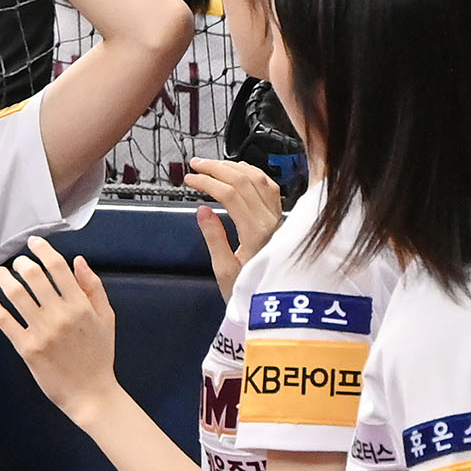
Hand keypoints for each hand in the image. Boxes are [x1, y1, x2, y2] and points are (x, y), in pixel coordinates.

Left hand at [0, 236, 118, 427]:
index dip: (43, 251)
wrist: (91, 394)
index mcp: (81, 306)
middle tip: (17, 262)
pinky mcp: (27, 349)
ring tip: (1, 273)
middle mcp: (60, 316)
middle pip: (34, 277)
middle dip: (22, 263)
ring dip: (5, 279)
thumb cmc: (99, 357)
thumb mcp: (106, 318)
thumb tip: (78, 262)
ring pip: (16, 295)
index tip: (34, 244)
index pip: (57, 268)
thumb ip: (93, 287)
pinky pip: (5, 321)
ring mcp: (42, 332)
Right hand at [186, 156, 282, 300]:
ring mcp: (279, 218)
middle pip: (244, 180)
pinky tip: (240, 171)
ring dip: (234, 167)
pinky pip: (270, 187)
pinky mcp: (281, 219)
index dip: (207, 182)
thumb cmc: (247, 292)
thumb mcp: (224, 270)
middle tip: (195, 165)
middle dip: (217, 168)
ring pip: (259, 179)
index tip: (189, 179)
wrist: (274, 305)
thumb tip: (202, 210)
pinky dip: (253, 174)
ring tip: (213, 166)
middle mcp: (271, 220)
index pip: (230, 194)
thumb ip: (213, 237)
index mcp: (256, 232)